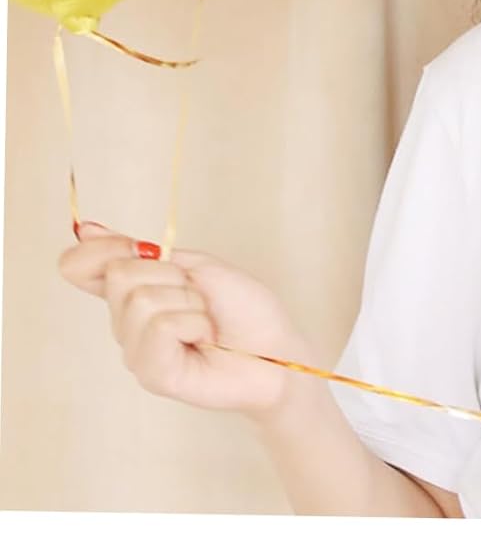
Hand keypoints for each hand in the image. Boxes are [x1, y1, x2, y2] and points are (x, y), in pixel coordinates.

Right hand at [58, 222, 312, 420]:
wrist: (273, 346)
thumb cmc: (241, 306)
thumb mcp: (195, 266)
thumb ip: (143, 254)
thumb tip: (89, 230)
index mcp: (135, 292)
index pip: (83, 267)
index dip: (97, 250)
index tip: (128, 245)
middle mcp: (127, 323)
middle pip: (119, 274)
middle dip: (171, 274)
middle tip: (199, 297)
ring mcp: (136, 351)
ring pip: (140, 299)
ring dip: (188, 301)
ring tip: (205, 322)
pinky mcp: (151, 374)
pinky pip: (159, 327)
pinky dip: (193, 323)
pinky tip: (203, 339)